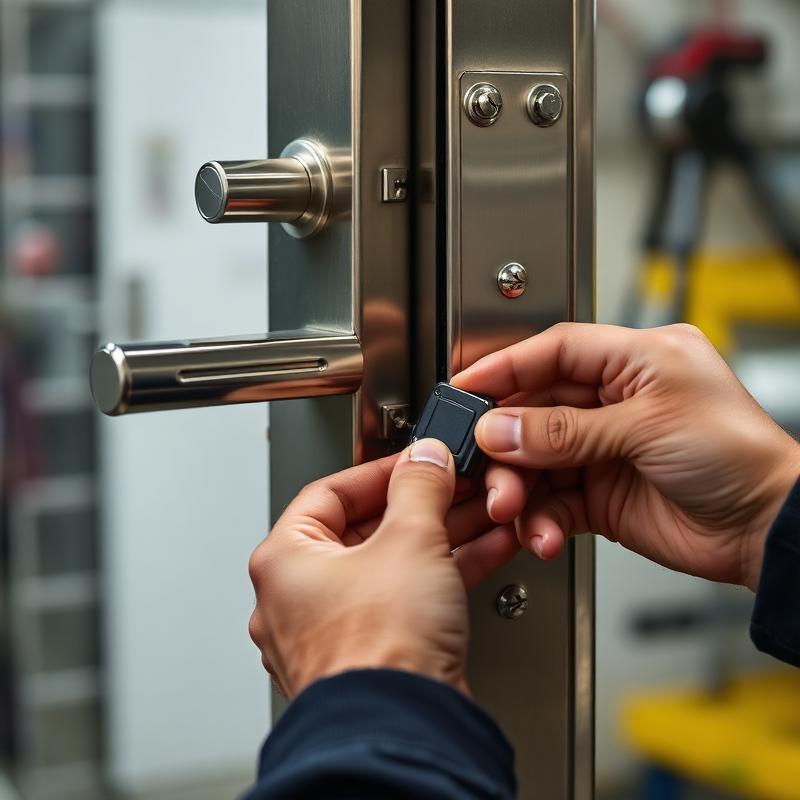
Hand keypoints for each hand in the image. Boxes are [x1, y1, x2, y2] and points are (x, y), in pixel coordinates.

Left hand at [247, 439, 517, 698]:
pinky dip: (444, 575)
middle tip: (455, 487)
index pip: (332, 491)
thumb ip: (419, 486)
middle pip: (368, 529)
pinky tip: (484, 553)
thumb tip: (424, 458)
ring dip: (442, 537)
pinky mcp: (372, 657)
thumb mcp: (409, 540)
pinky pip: (408, 599)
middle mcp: (300, 598)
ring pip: (393, 565)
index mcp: (284, 561)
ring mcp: (335, 631)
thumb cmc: (378, 652)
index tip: (417, 460)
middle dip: (423, 505)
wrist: (403, 731)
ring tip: (481, 515)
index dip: (382, 469)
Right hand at [452, 323, 799, 590]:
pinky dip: (539, 519)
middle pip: (536, 410)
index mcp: (636, 361)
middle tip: (486, 462)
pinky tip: (542, 532)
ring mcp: (605, 448)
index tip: (467, 385)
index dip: (506, 366)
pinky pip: (552, 501)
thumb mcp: (647, 427)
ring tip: (514, 506)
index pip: (555, 351)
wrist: (768, 530)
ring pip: (536, 460)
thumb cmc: (739, 456)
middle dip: (507, 441)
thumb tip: (502, 428)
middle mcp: (616, 401)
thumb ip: (566, 430)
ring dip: (519, 486)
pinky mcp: (600, 493)